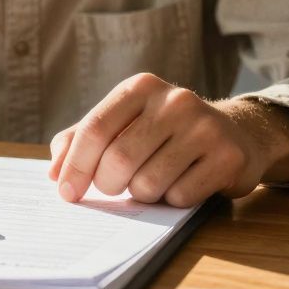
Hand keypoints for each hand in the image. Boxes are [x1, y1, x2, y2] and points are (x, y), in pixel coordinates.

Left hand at [48, 73, 288, 206]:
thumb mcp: (122, 124)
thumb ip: (81, 141)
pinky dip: (173, 200)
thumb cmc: (163, 133)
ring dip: (143, 194)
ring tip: (155, 179)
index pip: (95, 129)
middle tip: (115, 187)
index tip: (66, 192)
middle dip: (108, 184)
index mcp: (140, 87)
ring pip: (149, 183)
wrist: (233, 134)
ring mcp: (204, 127)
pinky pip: (180, 196)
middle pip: (119, 159)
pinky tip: (184, 182)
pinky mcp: (227, 156)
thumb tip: (54, 173)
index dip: (76, 165)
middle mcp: (174, 100)